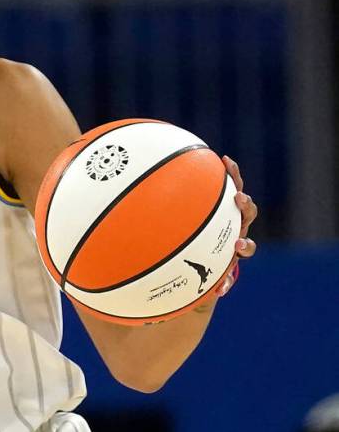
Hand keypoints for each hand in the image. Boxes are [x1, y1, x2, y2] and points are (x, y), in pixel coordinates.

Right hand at [216, 155, 257, 296]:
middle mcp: (237, 226)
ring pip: (238, 195)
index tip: (237, 246)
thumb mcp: (207, 274)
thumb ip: (213, 283)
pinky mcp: (225, 199)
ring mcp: (232, 212)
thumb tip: (214, 295)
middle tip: (238, 200)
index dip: (244, 246)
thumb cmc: (205, 265)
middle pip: (248, 215)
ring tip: (228, 167)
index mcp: (235, 246)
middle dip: (245, 207)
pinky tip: (221, 157)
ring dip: (235, 181)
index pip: (247, 247)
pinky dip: (227, 171)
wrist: (213, 252)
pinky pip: (225, 182)